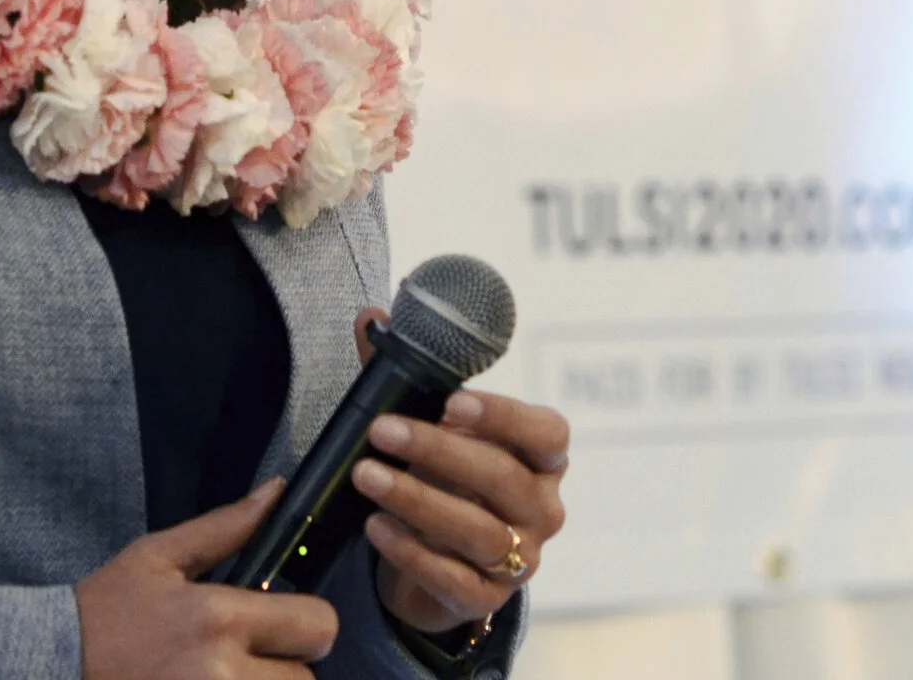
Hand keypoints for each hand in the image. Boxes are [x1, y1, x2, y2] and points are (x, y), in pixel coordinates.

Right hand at [74, 478, 339, 679]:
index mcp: (217, 617)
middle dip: (286, 666)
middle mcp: (221, 673)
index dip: (307, 621)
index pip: (317, 625)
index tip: (285, 621)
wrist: (55, 664)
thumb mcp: (160, 555)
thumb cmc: (107, 610)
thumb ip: (227, 527)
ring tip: (228, 674)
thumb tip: (275, 493)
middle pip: (307, 679)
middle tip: (250, 655)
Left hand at [349, 307, 570, 636]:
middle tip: (382, 430)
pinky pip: (454, 578)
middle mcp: (543, 508)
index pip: (546, 432)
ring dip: (418, 501)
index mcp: (542, 459)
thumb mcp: (433, 427)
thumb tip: (371, 315)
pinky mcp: (485, 598)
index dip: (503, 416)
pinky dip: (412, 552)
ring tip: (366, 476)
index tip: (452, 402)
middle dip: (438, 451)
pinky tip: (377, 527)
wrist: (439, 564)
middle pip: (502, 478)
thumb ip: (404, 372)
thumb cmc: (445, 478)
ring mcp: (521, 558)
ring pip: (478, 531)